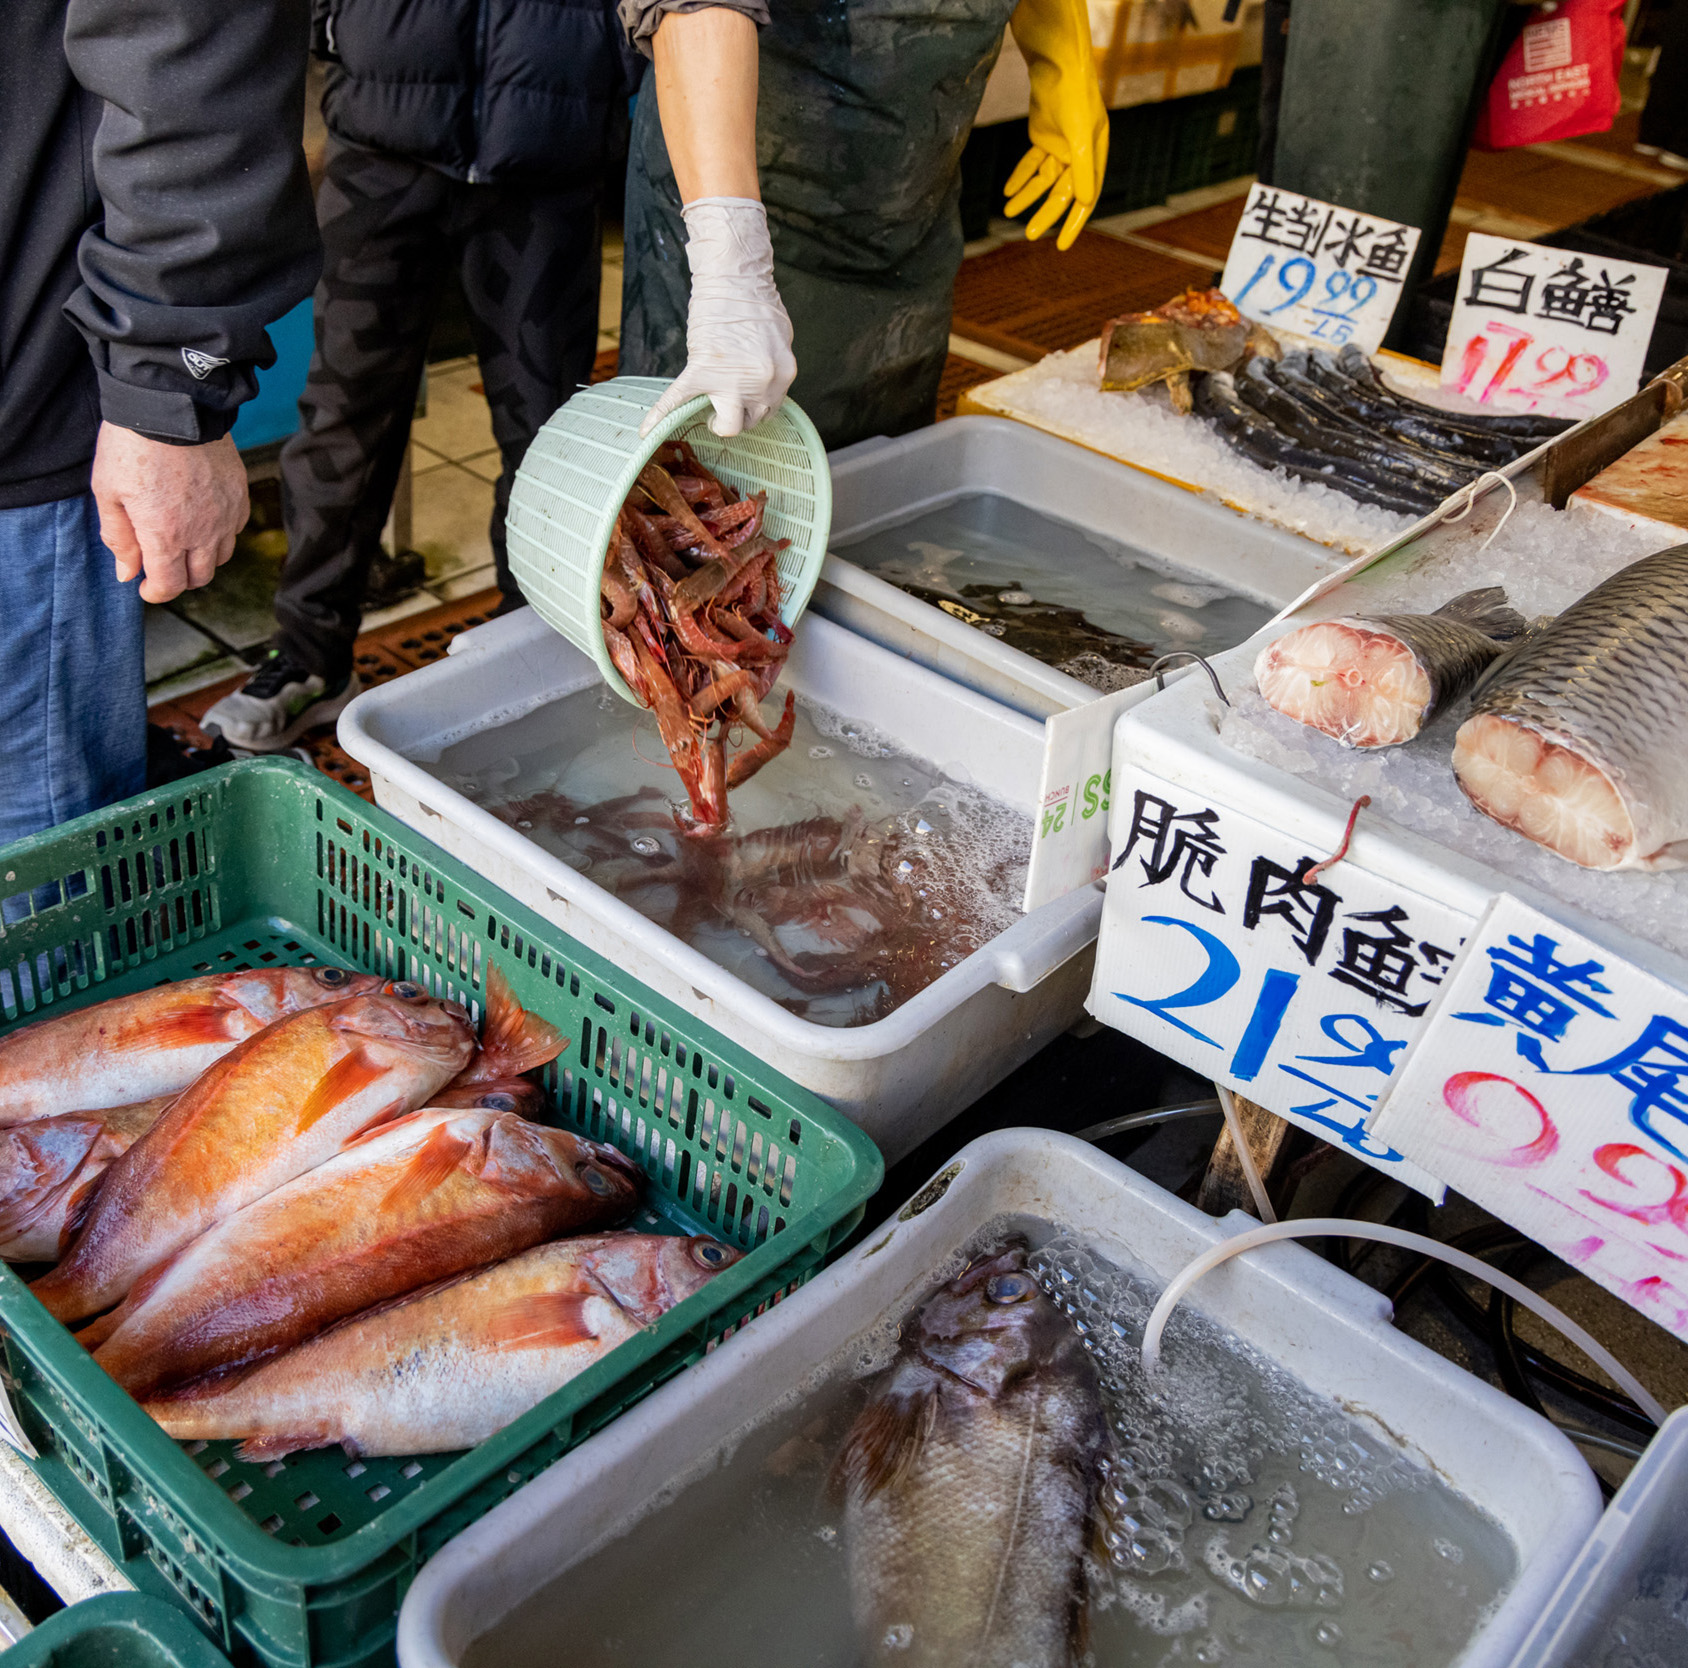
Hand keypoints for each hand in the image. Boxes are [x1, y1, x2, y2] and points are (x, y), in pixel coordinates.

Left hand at [91, 424, 247, 603]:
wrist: (172, 405)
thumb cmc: (131, 446)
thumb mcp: (107, 492)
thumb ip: (118, 537)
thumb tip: (128, 572)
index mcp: (165, 536)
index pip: (169, 586)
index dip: (155, 593)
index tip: (145, 586)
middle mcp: (201, 533)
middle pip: (199, 578)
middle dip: (179, 578)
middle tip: (162, 565)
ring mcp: (225, 515)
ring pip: (221, 557)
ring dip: (201, 558)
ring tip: (183, 541)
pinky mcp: (238, 496)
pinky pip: (235, 529)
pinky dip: (220, 534)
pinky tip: (203, 519)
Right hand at [640, 198, 795, 438]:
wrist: (733, 276)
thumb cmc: (756, 301)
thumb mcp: (780, 340)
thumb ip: (772, 367)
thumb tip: (761, 384)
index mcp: (782, 375)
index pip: (771, 410)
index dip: (755, 406)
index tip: (745, 401)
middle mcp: (761, 383)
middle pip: (751, 422)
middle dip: (739, 415)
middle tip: (727, 402)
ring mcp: (731, 381)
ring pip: (727, 424)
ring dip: (718, 418)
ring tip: (708, 406)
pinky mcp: (702, 371)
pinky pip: (678, 401)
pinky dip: (661, 417)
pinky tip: (647, 432)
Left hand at [1004, 0, 1109, 250]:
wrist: (1056, 65)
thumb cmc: (1074, 98)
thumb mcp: (1080, 137)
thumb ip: (1082, 170)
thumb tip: (1084, 202)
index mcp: (1095, 156)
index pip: (1086, 198)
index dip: (1074, 224)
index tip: (1062, 246)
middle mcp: (1079, 155)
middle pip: (1061, 193)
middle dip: (1045, 214)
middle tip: (1029, 235)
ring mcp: (1060, 147)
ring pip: (1042, 182)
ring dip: (1026, 197)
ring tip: (1009, 213)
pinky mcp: (1042, 138)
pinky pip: (1030, 165)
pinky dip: (1019, 178)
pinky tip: (1008, 192)